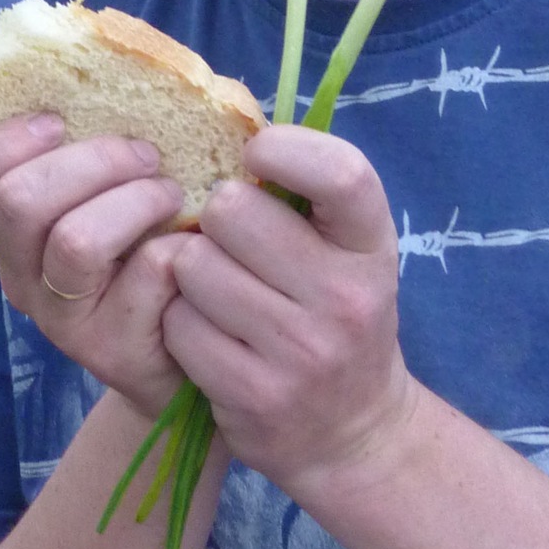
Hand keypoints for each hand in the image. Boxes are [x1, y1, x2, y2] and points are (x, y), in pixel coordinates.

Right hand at [0, 115, 188, 419]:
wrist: (205, 339)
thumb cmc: (159, 235)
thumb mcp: (118, 185)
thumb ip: (102, 135)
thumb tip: (123, 50)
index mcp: (11, 230)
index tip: (55, 120)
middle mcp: (21, 277)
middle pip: (19, 200)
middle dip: (93, 159)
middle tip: (145, 155)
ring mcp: (63, 319)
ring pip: (74, 241)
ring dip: (137, 199)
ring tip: (173, 196)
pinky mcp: (114, 349)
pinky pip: (146, 274)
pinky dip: (181, 246)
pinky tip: (198, 248)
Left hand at [163, 124, 417, 499]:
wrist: (354, 431)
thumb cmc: (338, 314)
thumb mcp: (348, 251)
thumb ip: (306, 194)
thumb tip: (230, 117)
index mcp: (371, 247)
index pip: (342, 173)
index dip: (289, 148)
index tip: (257, 152)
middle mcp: (345, 298)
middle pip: (232, 210)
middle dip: (215, 218)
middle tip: (229, 241)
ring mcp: (300, 351)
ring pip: (192, 266)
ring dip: (190, 272)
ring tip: (217, 291)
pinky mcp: (254, 394)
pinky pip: (177, 324)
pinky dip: (179, 323)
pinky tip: (207, 333)